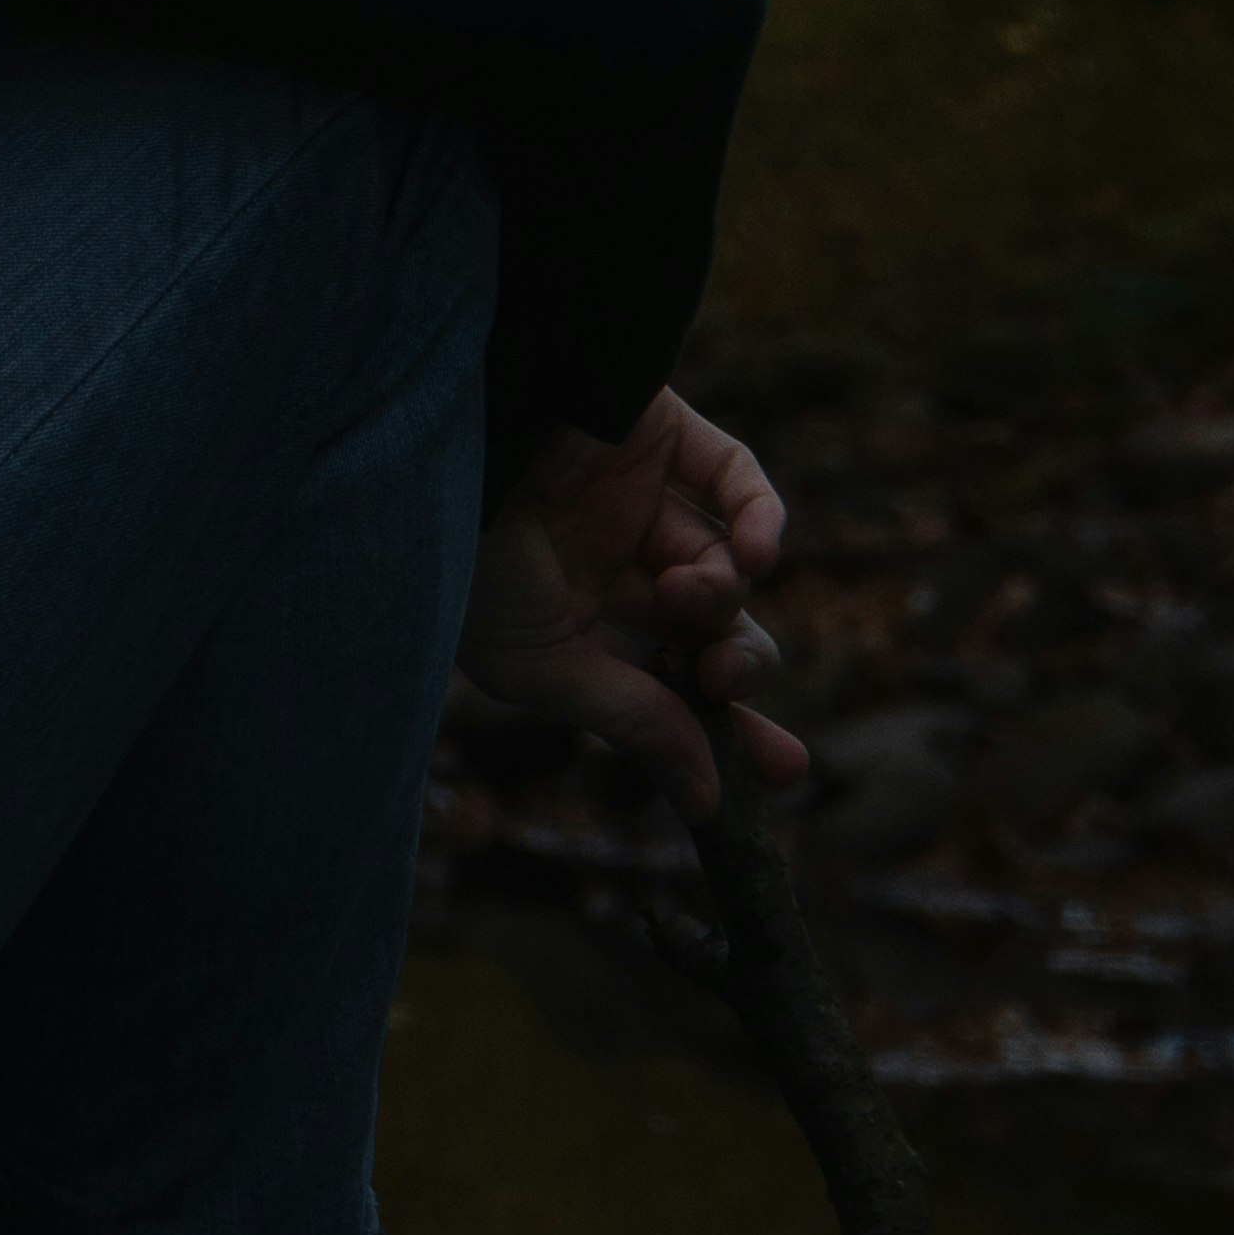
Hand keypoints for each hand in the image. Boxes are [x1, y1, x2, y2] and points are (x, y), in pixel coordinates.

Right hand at [462, 382, 803, 816]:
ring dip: (724, 593)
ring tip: (684, 591)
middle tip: (723, 677)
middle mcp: (612, 564)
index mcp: (576, 626)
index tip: (785, 770)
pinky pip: (736, 479)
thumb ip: (633, 720)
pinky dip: (762, 519)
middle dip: (737, 665)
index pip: (670, 687)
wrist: (448, 441)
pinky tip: (755, 553)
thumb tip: (707, 800)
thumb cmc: (472, 564)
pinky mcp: (664, 434)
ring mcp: (640, 498)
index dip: (730, 728)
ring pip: (727, 562)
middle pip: (714, 629)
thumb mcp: (544, 663)